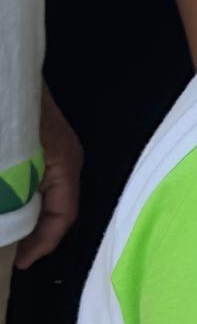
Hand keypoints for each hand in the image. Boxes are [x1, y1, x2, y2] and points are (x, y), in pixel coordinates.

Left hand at [18, 88, 79, 269]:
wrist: (7, 61)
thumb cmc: (14, 108)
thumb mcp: (12, 152)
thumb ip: (14, 187)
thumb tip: (6, 212)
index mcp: (64, 163)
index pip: (62, 216)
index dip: (41, 244)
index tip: (18, 262)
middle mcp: (65, 161)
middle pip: (54, 209)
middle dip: (31, 235)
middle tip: (8, 253)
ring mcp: (52, 152)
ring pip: (43, 196)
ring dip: (23, 217)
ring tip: (4, 234)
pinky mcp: (36, 145)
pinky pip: (33, 181)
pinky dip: (17, 198)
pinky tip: (4, 205)